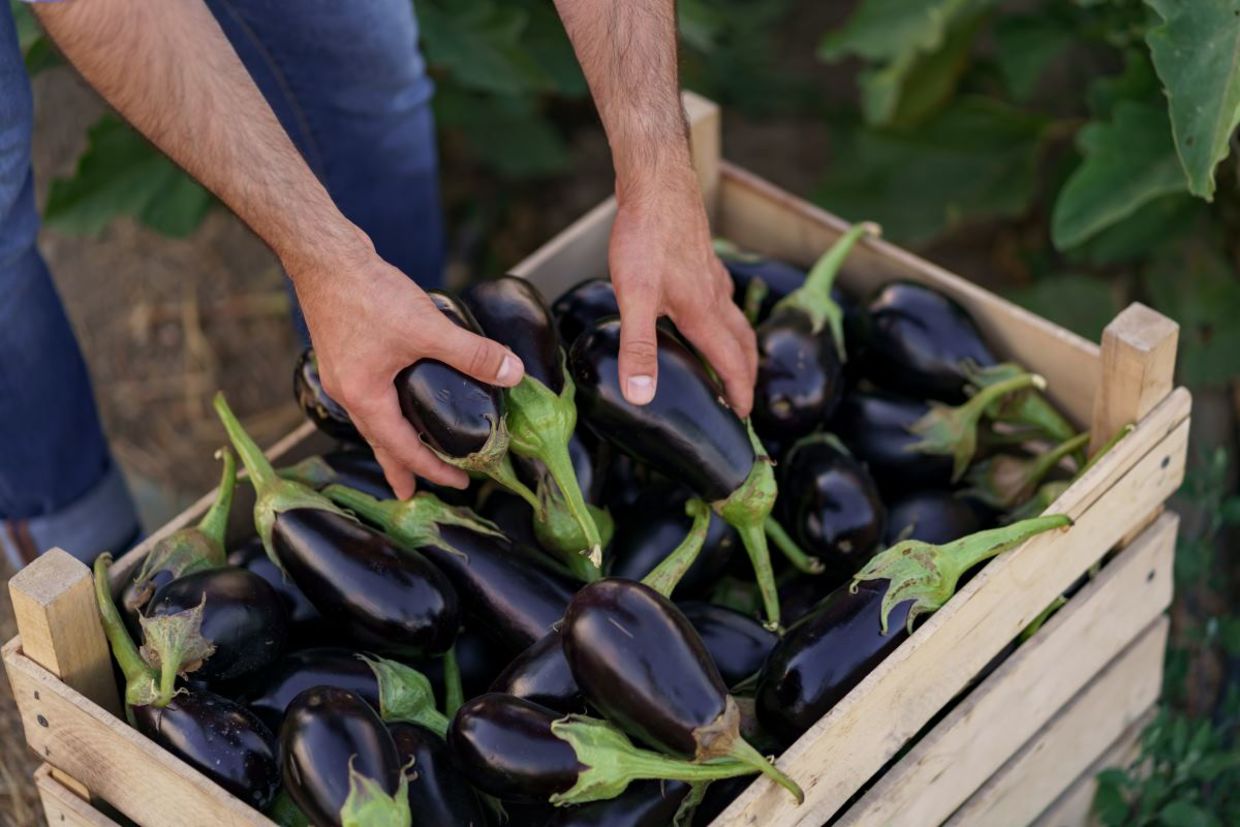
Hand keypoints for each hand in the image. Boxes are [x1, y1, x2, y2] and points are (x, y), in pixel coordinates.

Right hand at [291, 239, 524, 497]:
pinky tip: (398, 399)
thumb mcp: (427, 328)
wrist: (325, 256)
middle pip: (379, 443)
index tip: (459, 482)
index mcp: (364, 398)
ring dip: (391, 441)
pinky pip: (367, 396)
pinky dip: (385, 410)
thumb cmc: (368, 294)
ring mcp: (342, 373)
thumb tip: (512, 374)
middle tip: (414, 493)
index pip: (402, 449)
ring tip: (408, 453)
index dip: (432, 469)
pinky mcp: (344, 353)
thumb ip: (471, 354)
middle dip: (401, 469)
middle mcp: (347, 393)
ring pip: (371, 420)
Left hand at [608, 164, 757, 415]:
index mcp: (704, 313)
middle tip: (742, 399)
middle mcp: (715, 297)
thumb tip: (642, 396)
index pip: (730, 364)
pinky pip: (723, 297)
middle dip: (746, 375)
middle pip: (743, 344)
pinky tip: (707, 311)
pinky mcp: (702, 259)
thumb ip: (638, 348)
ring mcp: (712, 276)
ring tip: (731, 363)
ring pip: (736, 320)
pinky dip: (725, 317)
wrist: (657, 183)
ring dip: (740, 347)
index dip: (738, 393)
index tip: (742, 418)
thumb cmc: (646, 236)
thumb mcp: (634, 297)